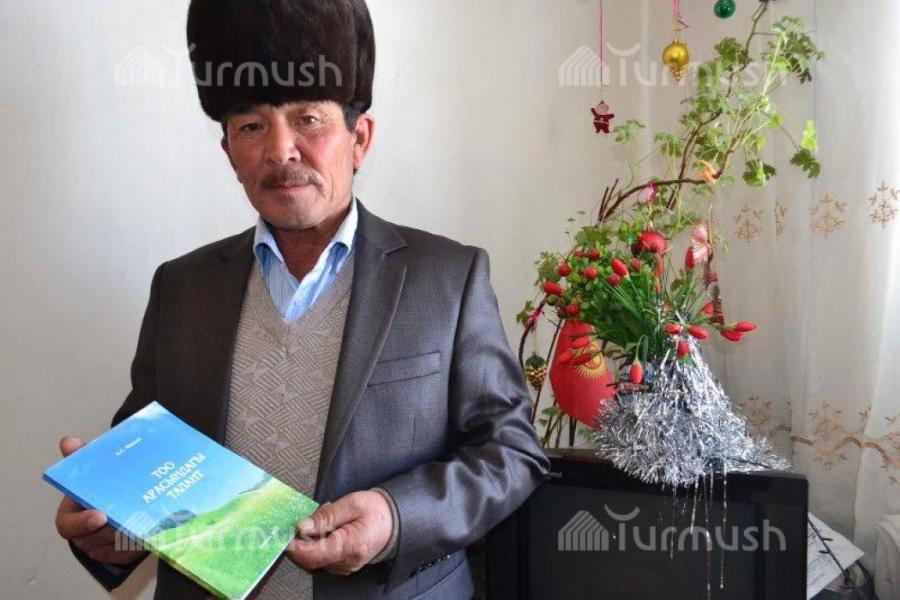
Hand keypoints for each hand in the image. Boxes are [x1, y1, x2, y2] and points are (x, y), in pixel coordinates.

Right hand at [54, 436, 148, 565]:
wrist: (112, 513)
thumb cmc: (97, 493)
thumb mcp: (90, 475)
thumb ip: (82, 460)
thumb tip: (68, 441)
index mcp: (71, 517)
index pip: (69, 525)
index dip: (83, 522)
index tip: (101, 515)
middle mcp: (86, 536)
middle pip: (101, 535)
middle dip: (119, 524)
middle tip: (136, 513)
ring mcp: (106, 547)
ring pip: (121, 542)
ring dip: (137, 530)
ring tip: (152, 516)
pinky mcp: (126, 552)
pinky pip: (137, 547)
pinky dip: (149, 536)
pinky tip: (162, 524)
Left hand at [285, 490, 391, 575]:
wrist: (396, 520)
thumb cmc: (375, 510)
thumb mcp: (350, 504)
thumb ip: (325, 516)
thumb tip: (302, 526)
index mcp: (348, 546)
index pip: (312, 555)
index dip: (295, 546)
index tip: (286, 533)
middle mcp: (346, 562)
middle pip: (311, 559)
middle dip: (302, 541)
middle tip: (305, 520)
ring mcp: (345, 567)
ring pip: (316, 560)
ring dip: (311, 542)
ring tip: (324, 521)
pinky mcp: (344, 565)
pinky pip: (324, 559)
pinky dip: (320, 545)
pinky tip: (328, 530)